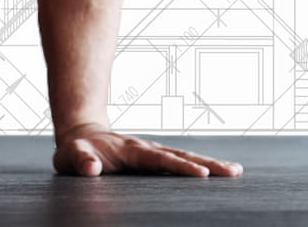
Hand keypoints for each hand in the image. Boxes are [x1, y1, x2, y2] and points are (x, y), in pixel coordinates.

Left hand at [53, 123, 242, 176]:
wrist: (81, 133)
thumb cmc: (76, 150)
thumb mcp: (71, 156)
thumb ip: (81, 161)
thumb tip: (91, 168)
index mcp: (132, 151)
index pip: (160, 160)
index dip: (181, 167)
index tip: (202, 174)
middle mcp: (147, 149)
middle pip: (182, 155)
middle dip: (208, 164)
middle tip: (233, 172)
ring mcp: (153, 152)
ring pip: (186, 156)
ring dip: (211, 163)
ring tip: (236, 171)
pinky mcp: (155, 157)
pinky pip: (181, 160)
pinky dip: (201, 164)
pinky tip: (218, 171)